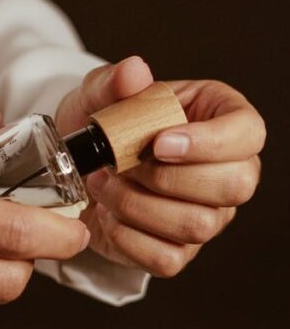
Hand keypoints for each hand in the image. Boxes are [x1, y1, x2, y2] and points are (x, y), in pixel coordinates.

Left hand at [55, 57, 264, 277]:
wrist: (79, 168)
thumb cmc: (105, 126)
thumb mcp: (100, 95)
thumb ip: (113, 81)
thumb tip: (133, 71)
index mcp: (222, 119)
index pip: (248, 133)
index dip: (210, 142)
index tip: (159, 143)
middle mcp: (229, 171)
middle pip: (235, 185)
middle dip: (168, 177)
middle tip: (122, 164)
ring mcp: (210, 215)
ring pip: (198, 225)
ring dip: (138, 205)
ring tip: (105, 183)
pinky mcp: (181, 250)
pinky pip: (167, 258)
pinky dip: (127, 236)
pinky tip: (109, 214)